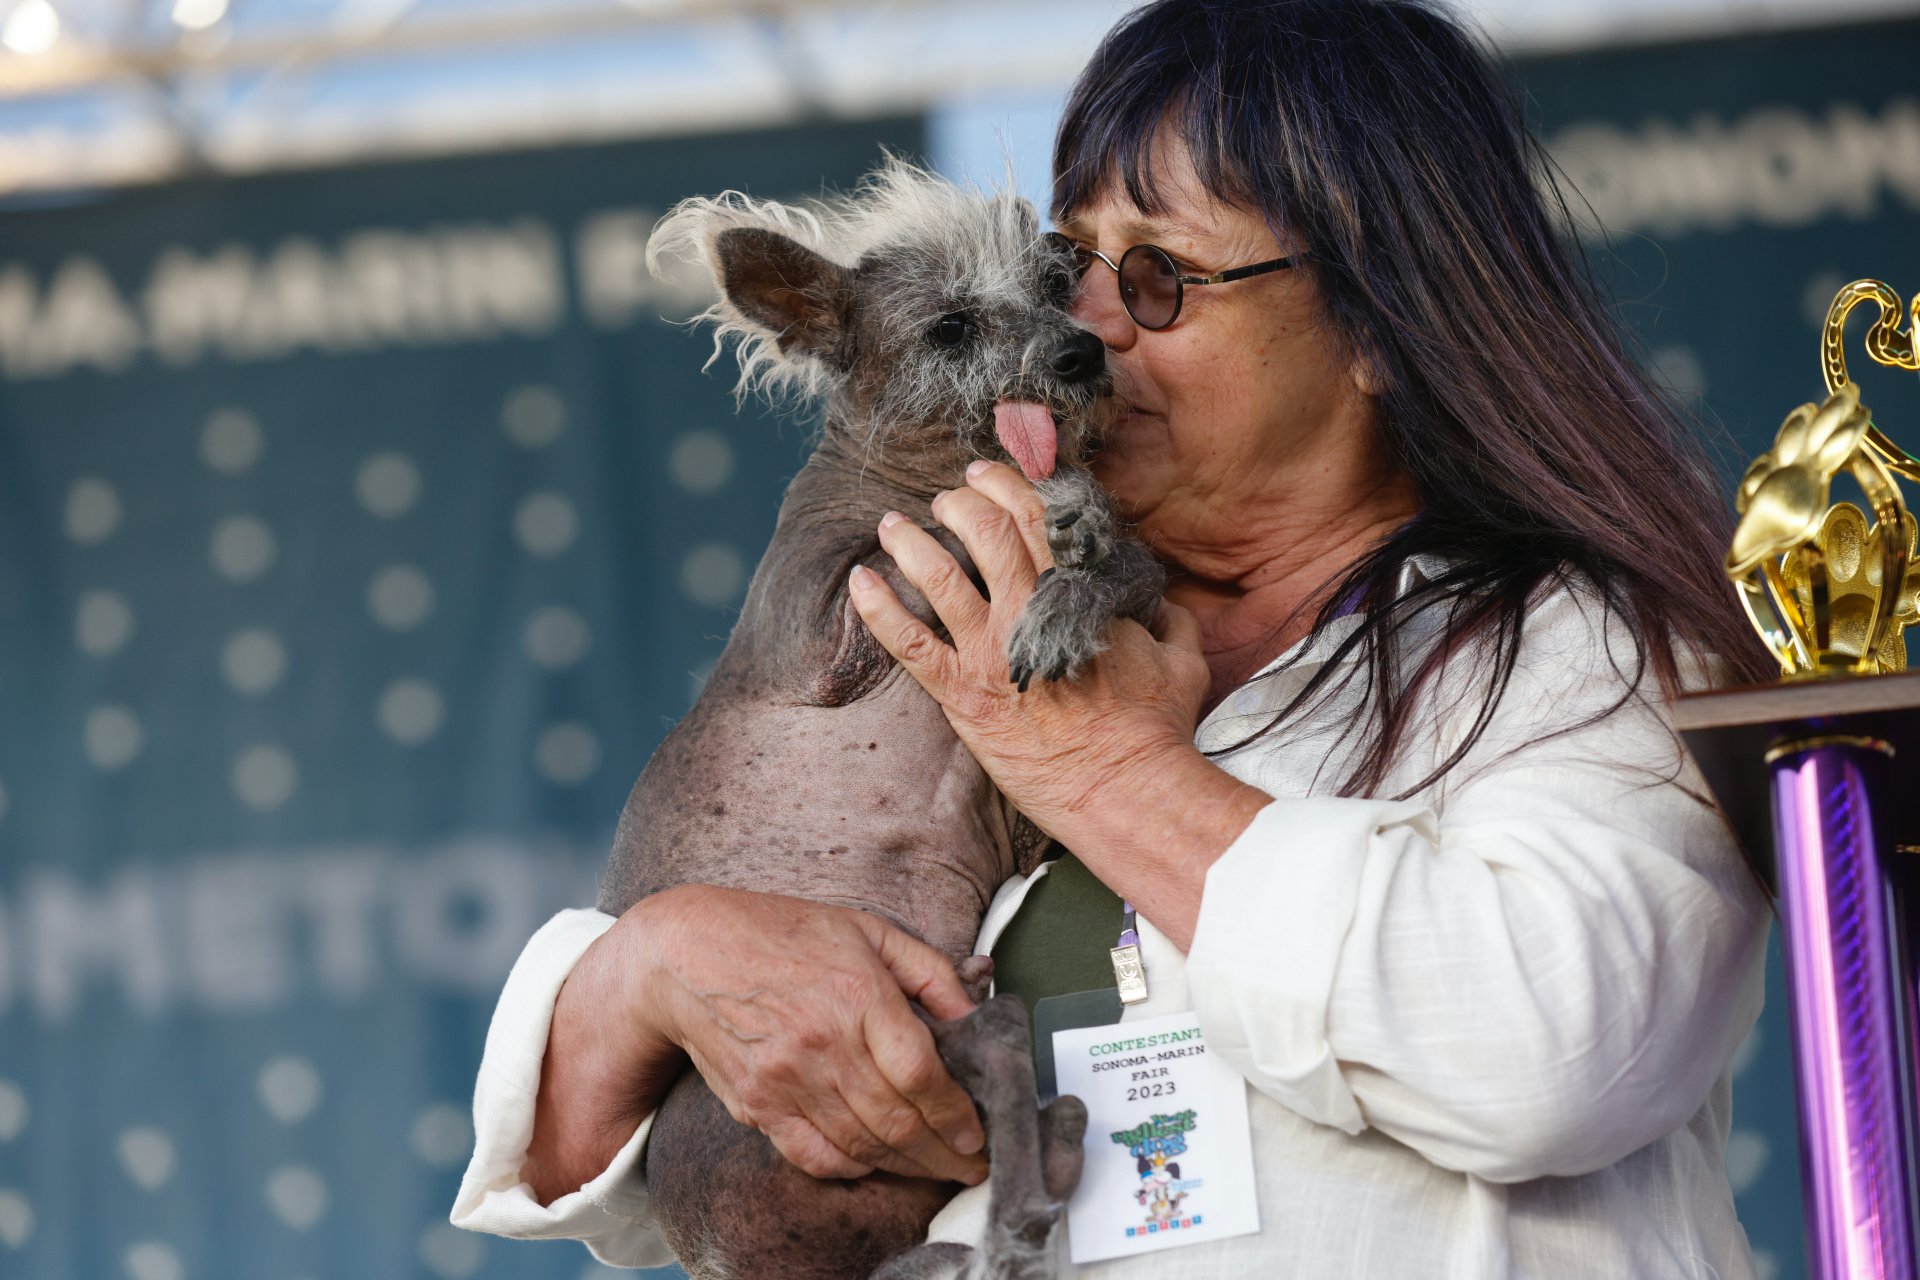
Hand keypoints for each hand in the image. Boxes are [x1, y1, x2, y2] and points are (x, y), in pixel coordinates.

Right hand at [620, 885, 986, 1184]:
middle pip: (897, 1121)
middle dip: (945, 1154)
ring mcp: (786, 1080)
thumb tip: (976, 1019)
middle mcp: (823, 1044)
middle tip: (972, 1167)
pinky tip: (875, 1162)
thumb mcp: (869, 931)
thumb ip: (930, 973)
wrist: (690, 953)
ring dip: (907, 1167)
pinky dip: (851, 1167)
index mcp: (857, 994)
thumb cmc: (785, 934)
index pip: (921, 1074)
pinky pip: (813, 1155)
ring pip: (861, 1146)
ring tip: (937, 1170)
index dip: (957, 1114)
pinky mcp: (756, 1104)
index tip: (978, 1134)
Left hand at [847, 459, 1211, 842]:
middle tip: (945, 498)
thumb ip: (1167, 619)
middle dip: (959, 504)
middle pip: (983, 532)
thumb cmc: (1155, 728)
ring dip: (911, 541)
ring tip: (893, 524)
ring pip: (938, 576)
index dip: (1007, 485)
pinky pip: (909, 644)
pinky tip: (860, 581)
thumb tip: (1160, 603)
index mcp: (1078, 593)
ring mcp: (989, 653)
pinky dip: (879, 609)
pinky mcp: (962, 696)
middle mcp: (1027, 612)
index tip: (987, 473)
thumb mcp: (1180, 658)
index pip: (1036, 517)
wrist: (1124, 788)